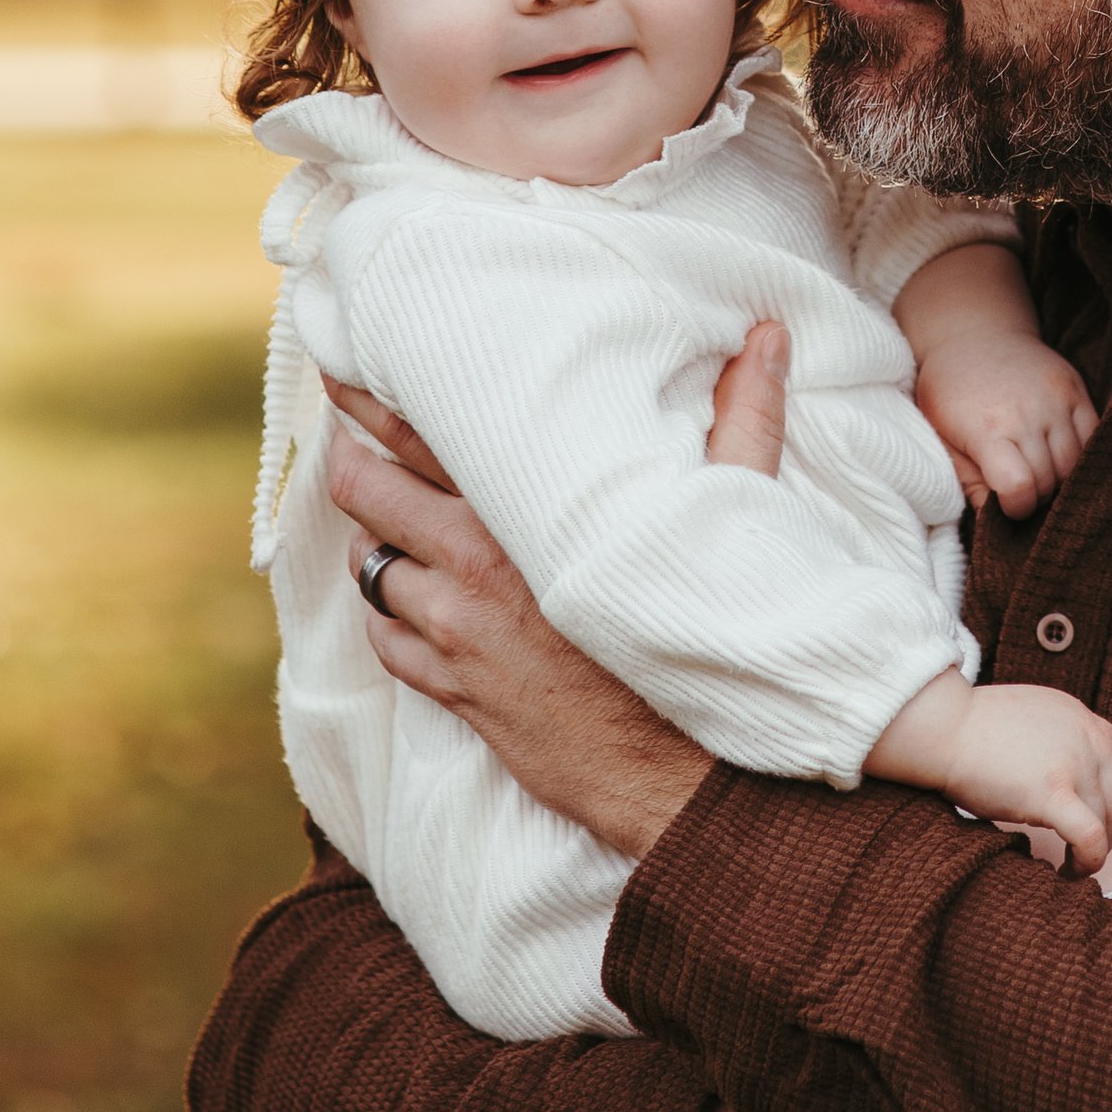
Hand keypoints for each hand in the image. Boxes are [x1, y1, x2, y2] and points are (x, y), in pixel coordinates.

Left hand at [320, 325, 790, 857]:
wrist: (683, 773)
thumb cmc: (707, 632)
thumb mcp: (729, 513)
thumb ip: (743, 418)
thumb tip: (770, 339)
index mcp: (530, 507)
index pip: (423, 435)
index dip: (372, 402)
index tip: (346, 377)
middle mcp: (475, 563)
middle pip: (370, 494)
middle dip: (349, 463)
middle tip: (342, 443)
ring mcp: (457, 631)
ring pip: (373, 570)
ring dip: (376, 546)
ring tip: (387, 528)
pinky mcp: (455, 690)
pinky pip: (389, 642)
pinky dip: (392, 619)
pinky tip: (411, 607)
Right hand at [866, 674, 1111, 873]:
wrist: (944, 727)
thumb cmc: (973, 729)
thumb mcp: (1034, 717)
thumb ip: (1062, 739)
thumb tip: (1070, 773)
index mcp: (1083, 719)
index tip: (1103, 819)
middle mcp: (1088, 737)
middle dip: (1110, 831)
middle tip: (1083, 850)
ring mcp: (1073, 763)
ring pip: (1108, 822)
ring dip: (1095, 852)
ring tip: (1071, 866)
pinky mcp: (1052, 792)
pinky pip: (1089, 837)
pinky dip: (1087, 862)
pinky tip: (1068, 872)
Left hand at [915, 333, 1097, 520]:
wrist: (973, 335)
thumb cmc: (949, 394)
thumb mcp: (941, 439)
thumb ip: (968, 482)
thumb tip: (991, 522)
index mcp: (986, 429)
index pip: (1020, 487)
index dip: (1016, 508)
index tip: (1007, 506)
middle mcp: (1026, 413)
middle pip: (1050, 480)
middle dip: (1037, 496)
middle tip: (1021, 490)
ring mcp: (1055, 398)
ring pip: (1075, 463)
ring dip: (1060, 479)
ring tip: (1039, 474)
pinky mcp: (1074, 387)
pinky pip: (1094, 435)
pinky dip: (1082, 455)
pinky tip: (1060, 457)